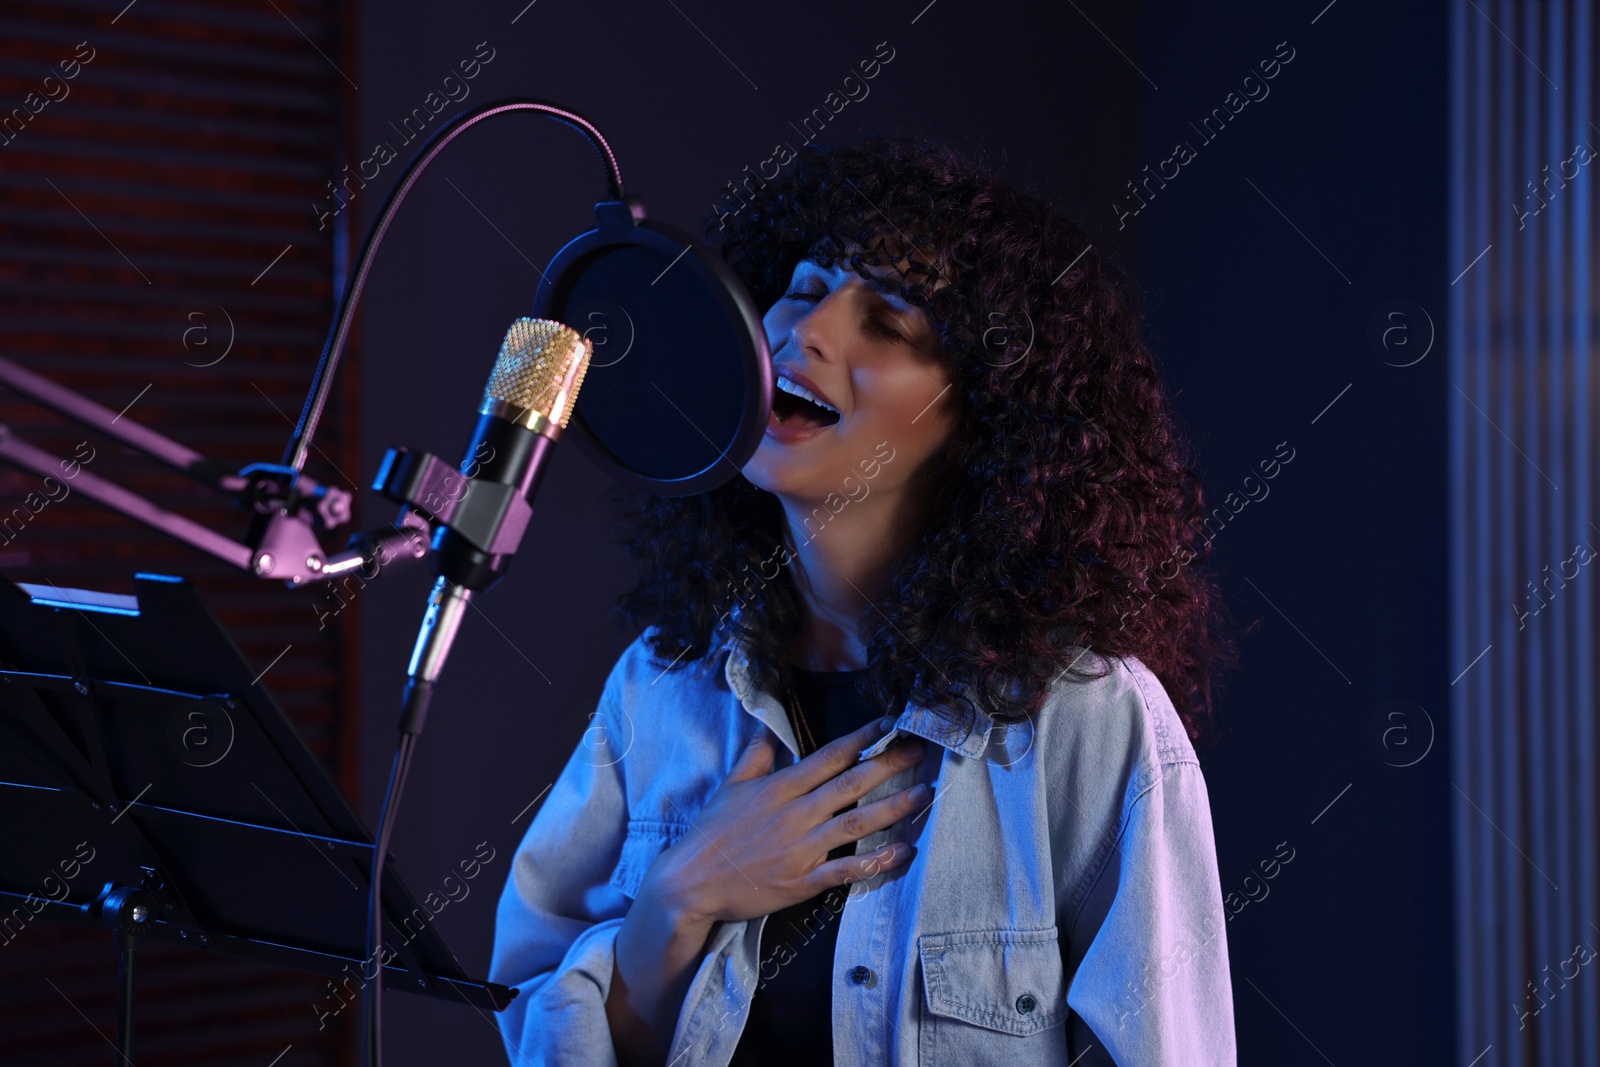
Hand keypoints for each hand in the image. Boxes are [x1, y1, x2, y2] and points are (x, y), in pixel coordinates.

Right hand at [642, 716, 929, 929]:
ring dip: (894, 808)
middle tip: (920, 750)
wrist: (691, 884)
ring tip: (925, 794)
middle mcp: (796, 814)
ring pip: (857, 823)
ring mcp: (802, 848)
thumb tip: (767, 728)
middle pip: (851, 784)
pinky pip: (848, 869)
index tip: (889, 724)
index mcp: (780, 788)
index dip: (861, 739)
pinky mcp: (804, 881)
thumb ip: (755, 757)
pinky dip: (878, 861)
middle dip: (889, 765)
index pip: (829, 757)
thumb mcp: (730, 787)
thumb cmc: (711, 835)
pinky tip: (904, 852)